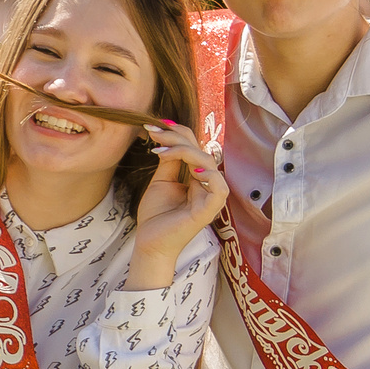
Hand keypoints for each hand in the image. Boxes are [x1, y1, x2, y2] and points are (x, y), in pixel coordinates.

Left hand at [128, 121, 227, 288]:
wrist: (150, 243)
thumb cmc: (156, 216)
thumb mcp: (161, 181)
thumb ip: (169, 161)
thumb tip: (168, 139)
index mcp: (198, 176)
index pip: (194, 147)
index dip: (178, 133)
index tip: (154, 126)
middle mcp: (208, 183)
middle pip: (201, 150)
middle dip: (177, 136)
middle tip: (153, 131)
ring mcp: (211, 197)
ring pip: (209, 163)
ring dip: (185, 151)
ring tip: (160, 150)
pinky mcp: (210, 210)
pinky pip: (219, 188)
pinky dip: (209, 174)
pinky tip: (192, 168)